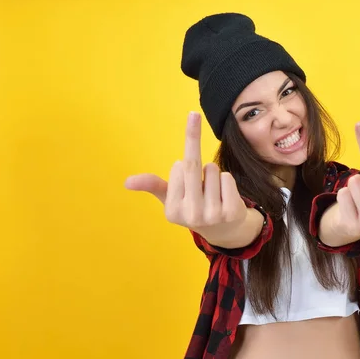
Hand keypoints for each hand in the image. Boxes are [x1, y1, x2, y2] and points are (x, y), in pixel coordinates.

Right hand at [125, 112, 246, 232]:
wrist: (224, 229)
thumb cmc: (193, 206)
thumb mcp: (170, 197)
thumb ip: (152, 186)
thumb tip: (127, 182)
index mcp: (173, 211)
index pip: (177, 168)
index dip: (182, 166)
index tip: (183, 174)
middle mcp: (192, 215)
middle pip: (193, 165)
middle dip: (194, 142)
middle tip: (196, 129)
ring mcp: (213, 215)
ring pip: (213, 169)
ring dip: (213, 173)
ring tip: (212, 191)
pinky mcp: (232, 212)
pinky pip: (227, 177)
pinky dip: (226, 180)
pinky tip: (224, 196)